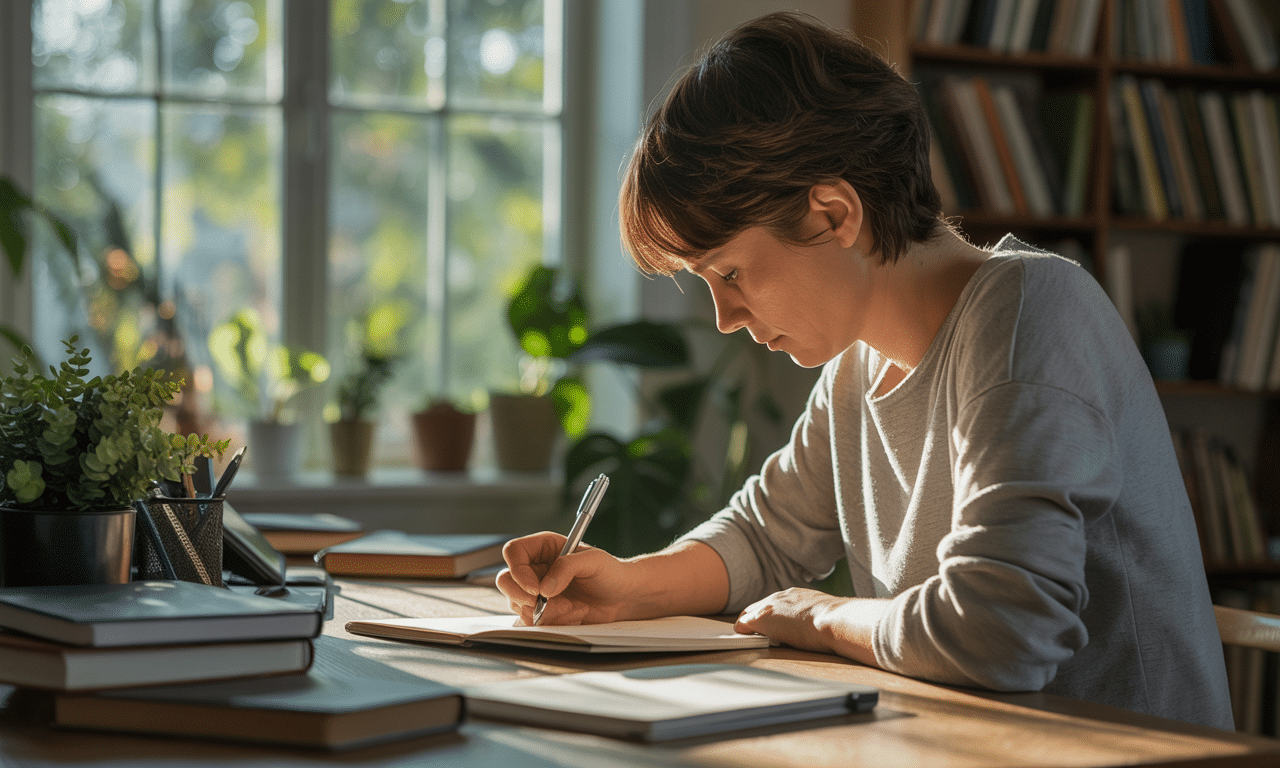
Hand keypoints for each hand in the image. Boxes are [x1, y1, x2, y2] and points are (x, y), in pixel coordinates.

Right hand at [496, 532, 633, 625]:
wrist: (622, 598)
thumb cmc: (611, 572)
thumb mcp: (593, 561)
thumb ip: (566, 567)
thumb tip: (544, 588)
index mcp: (544, 547)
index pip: (513, 552)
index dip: (518, 571)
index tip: (535, 588)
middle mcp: (536, 568)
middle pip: (505, 580)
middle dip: (522, 597)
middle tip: (542, 604)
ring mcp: (536, 592)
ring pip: (517, 604)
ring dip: (546, 611)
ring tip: (574, 607)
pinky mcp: (542, 612)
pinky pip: (532, 621)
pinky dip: (553, 622)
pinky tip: (573, 615)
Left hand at [735, 588, 886, 665]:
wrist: (835, 619)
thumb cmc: (838, 621)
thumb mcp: (827, 616)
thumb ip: (819, 618)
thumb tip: (830, 627)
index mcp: (797, 596)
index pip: (775, 604)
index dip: (770, 617)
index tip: (771, 628)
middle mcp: (780, 596)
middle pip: (757, 607)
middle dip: (754, 621)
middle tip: (754, 636)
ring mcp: (769, 607)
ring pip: (748, 614)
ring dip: (749, 628)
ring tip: (749, 639)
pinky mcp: (761, 618)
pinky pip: (742, 625)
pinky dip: (742, 634)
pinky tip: (745, 641)